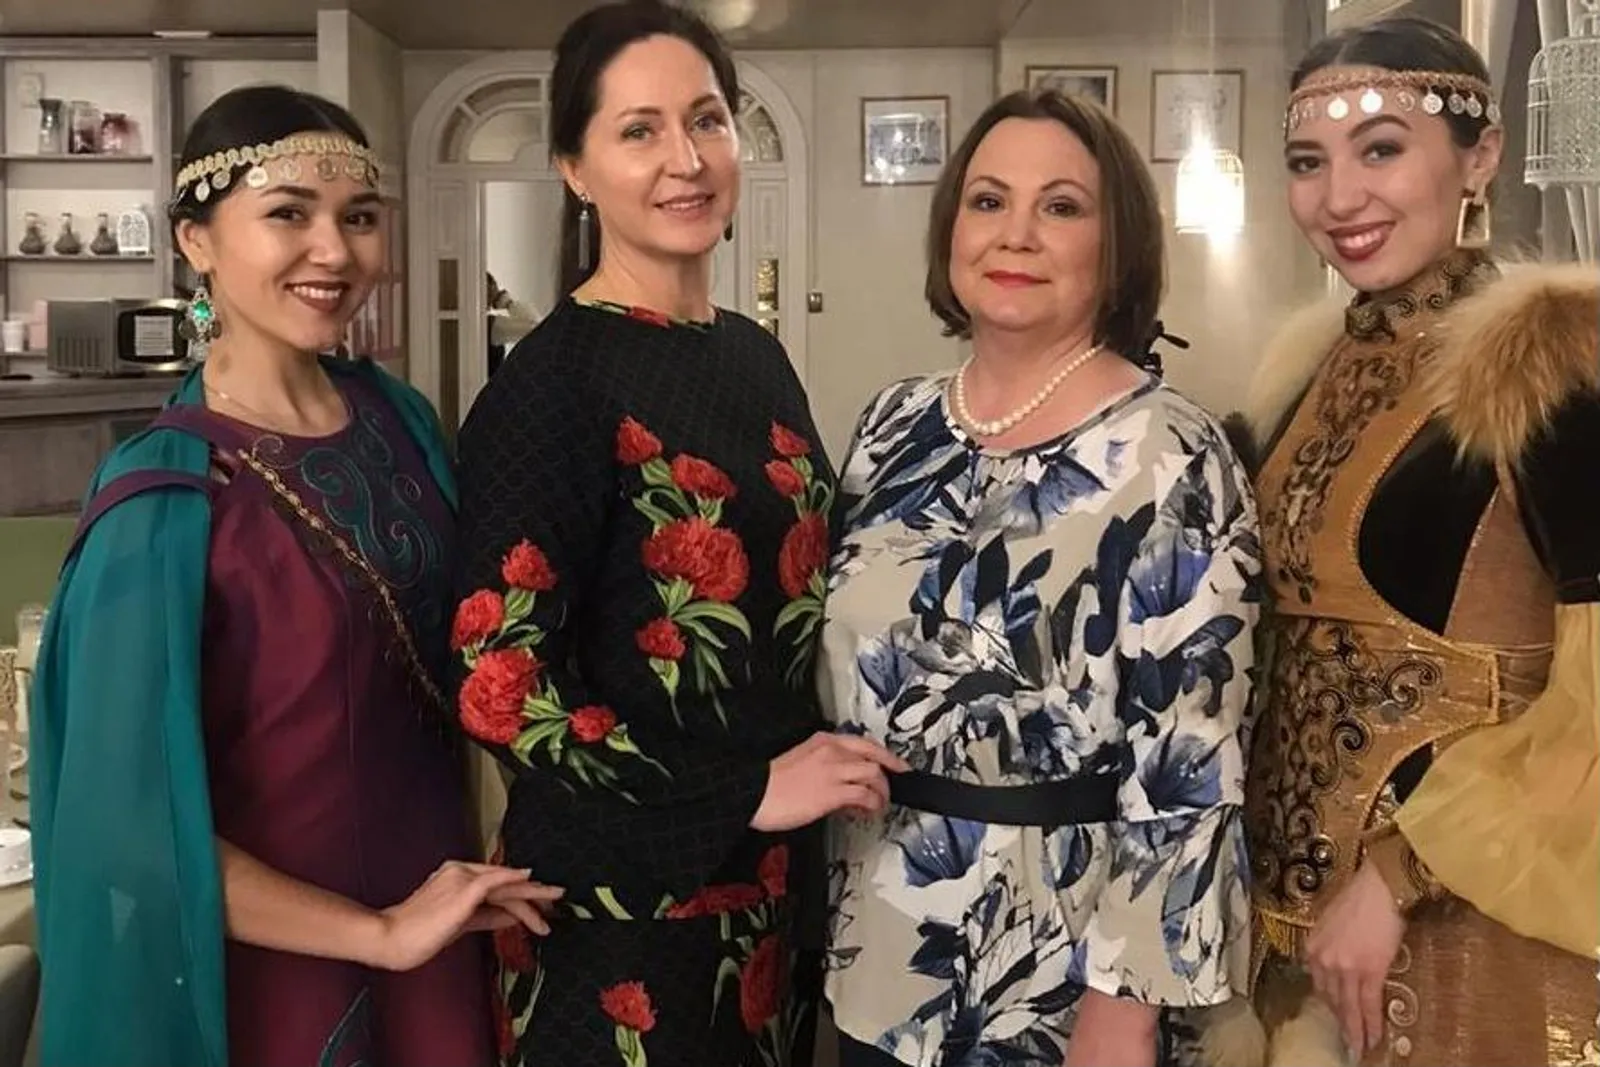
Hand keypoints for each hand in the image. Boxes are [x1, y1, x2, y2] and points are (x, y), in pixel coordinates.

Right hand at [372, 861, 563, 971]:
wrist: (391, 938)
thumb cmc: (419, 934)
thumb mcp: (460, 924)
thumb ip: (486, 917)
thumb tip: (512, 917)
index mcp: (456, 876)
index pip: (497, 884)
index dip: (521, 895)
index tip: (541, 905)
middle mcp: (461, 871)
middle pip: (506, 882)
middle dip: (534, 893)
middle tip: (558, 899)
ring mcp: (461, 878)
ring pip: (506, 884)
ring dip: (532, 897)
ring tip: (552, 906)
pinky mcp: (463, 889)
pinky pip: (495, 881)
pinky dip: (514, 880)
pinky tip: (531, 880)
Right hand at [751, 732, 909, 831]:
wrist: (754, 793)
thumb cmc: (771, 784)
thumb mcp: (802, 762)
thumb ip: (826, 767)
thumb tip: (844, 784)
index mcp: (822, 741)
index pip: (863, 743)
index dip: (884, 755)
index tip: (894, 763)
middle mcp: (831, 752)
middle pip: (874, 756)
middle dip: (889, 772)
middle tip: (895, 784)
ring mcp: (833, 771)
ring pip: (873, 774)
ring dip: (882, 791)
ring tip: (880, 803)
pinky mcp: (832, 792)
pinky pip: (864, 795)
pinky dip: (873, 803)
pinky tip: (869, 810)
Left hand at [1304, 862, 1404, 1054]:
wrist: (1379, 888)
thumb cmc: (1359, 899)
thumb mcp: (1332, 923)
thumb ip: (1329, 944)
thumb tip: (1339, 960)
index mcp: (1313, 947)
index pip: (1318, 984)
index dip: (1328, 1004)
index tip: (1334, 1018)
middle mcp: (1323, 960)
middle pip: (1330, 999)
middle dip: (1339, 1022)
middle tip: (1345, 1040)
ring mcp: (1344, 968)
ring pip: (1347, 1007)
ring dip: (1354, 1030)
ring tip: (1358, 1047)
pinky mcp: (1368, 971)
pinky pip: (1368, 1004)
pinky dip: (1370, 1024)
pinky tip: (1372, 1038)